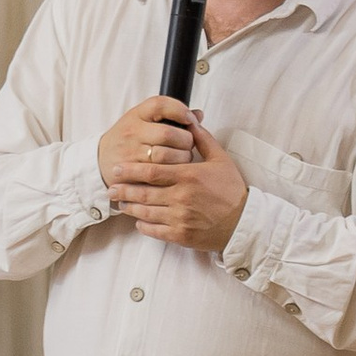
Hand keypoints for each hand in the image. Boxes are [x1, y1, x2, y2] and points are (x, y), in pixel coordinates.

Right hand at [98, 95, 198, 190]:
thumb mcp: (144, 121)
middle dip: (186, 140)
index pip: (160, 104)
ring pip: (166, 156)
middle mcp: (132, 132)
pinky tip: (172, 171)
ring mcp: (130, 152)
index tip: (190, 119)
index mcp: (137, 115)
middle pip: (168, 133)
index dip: (180, 110)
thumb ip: (170, 116)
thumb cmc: (128, 139)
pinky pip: (158, 174)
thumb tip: (198, 115)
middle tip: (188, 144)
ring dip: (181, 158)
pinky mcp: (131, 171)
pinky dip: (170, 173)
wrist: (99, 159)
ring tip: (182, 158)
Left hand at [109, 108, 248, 252]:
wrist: (244, 222)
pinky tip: (137, 221)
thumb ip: (203, 140)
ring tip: (120, 203)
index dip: (131, 170)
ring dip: (130, 208)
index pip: (152, 171)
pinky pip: (154, 231)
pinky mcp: (181, 235)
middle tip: (111, 188)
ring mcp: (180, 218)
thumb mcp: (220, 159)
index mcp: (188, 176)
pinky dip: (143, 226)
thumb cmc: (232, 190)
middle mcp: (181, 197)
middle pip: (143, 193)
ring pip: (145, 212)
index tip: (118, 169)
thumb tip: (191, 121)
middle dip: (123, 190)